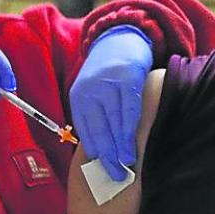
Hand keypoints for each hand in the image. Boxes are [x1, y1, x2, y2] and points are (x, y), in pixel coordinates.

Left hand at [70, 26, 153, 180]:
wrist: (120, 37)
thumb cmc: (108, 71)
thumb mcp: (93, 91)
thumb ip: (95, 115)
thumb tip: (100, 152)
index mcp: (79, 97)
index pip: (86, 132)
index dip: (95, 154)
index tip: (103, 173)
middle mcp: (90, 90)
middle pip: (100, 130)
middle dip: (108, 156)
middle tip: (117, 176)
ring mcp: (108, 83)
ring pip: (115, 121)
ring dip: (121, 145)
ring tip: (128, 164)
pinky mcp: (127, 77)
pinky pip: (130, 108)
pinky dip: (132, 127)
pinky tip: (135, 141)